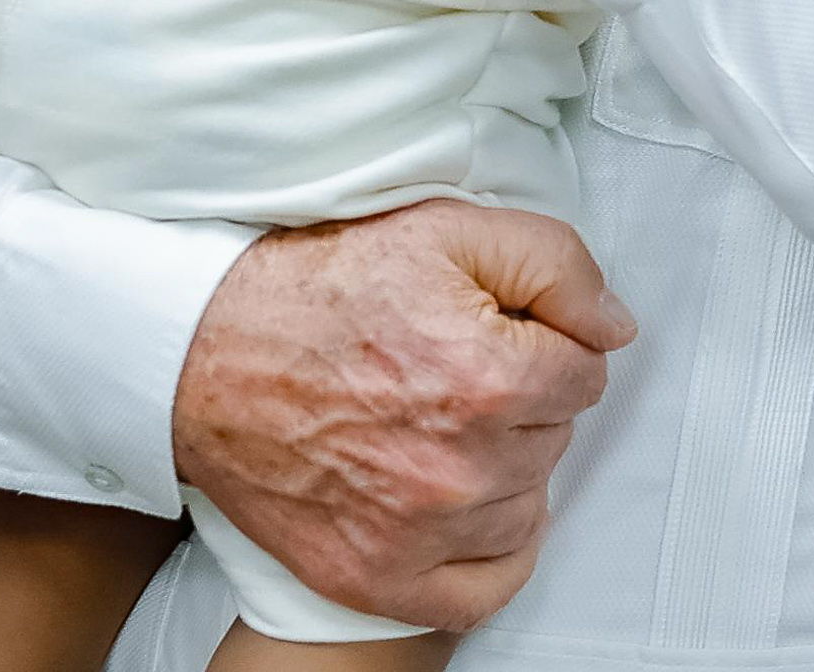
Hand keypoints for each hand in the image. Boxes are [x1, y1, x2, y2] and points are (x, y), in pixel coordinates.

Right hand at [170, 199, 633, 631]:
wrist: (199, 352)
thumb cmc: (312, 290)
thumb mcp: (441, 229)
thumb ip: (554, 263)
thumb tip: (614, 325)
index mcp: (486, 375)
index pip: (586, 370)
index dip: (541, 339)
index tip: (489, 329)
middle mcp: (459, 466)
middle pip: (556, 437)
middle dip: (519, 398)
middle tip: (444, 366)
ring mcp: (419, 532)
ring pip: (527, 505)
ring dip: (499, 467)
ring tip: (430, 422)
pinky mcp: (380, 578)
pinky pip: (489, 584)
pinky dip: (485, 547)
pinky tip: (452, 500)